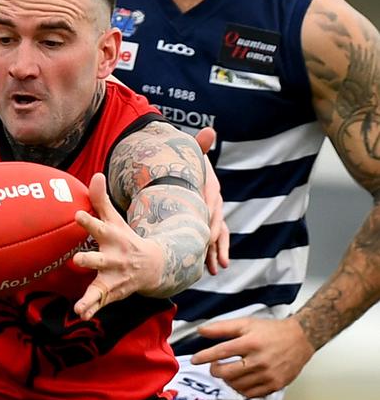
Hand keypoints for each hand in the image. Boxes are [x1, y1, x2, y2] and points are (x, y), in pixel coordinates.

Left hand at [72, 172, 162, 319]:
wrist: (152, 267)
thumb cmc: (124, 238)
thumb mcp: (115, 219)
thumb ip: (101, 199)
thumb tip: (96, 174)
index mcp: (112, 238)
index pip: (99, 227)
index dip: (88, 222)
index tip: (77, 214)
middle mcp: (113, 259)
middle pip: (99, 260)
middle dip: (88, 260)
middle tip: (77, 259)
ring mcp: (112, 277)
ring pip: (100, 287)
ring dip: (91, 296)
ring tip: (80, 306)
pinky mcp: (110, 292)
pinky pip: (100, 302)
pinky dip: (91, 309)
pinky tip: (81, 314)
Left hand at [190, 316, 315, 397]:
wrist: (300, 339)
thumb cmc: (271, 331)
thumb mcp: (246, 323)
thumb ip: (222, 327)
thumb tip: (202, 330)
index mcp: (250, 342)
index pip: (221, 351)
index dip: (204, 356)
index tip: (194, 360)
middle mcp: (259, 360)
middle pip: (227, 372)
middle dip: (214, 370)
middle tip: (213, 365)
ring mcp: (268, 375)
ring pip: (237, 385)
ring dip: (227, 379)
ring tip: (228, 371)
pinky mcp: (275, 385)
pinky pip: (251, 394)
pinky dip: (241, 388)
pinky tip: (240, 379)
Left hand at [194, 127, 228, 274]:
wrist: (182, 172)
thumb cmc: (186, 164)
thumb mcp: (192, 154)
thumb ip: (200, 145)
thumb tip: (211, 131)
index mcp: (211, 188)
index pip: (213, 203)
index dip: (210, 217)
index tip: (206, 232)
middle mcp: (214, 203)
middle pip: (216, 223)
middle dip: (214, 241)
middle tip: (212, 257)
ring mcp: (211, 215)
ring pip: (216, 236)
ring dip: (216, 253)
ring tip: (216, 269)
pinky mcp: (205, 223)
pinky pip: (211, 240)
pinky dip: (211, 254)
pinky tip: (211, 268)